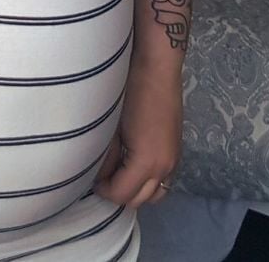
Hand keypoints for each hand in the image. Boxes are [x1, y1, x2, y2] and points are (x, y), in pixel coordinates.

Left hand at [94, 58, 182, 207]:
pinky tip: (134, 165)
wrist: (157, 69)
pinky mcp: (177, 150)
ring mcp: (174, 160)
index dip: (104, 190)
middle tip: (102, 178)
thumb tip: (98, 173)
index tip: (91, 180)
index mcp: (147, 162)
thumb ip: (107, 155)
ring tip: (119, 174)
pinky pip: (165, 179)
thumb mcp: (113, 127)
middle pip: (139, 199)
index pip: (121, 193)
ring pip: (156, 193)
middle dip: (119, 193)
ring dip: (137, 190)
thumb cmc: (131, 92)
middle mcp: (165, 167)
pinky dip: (150, 181)